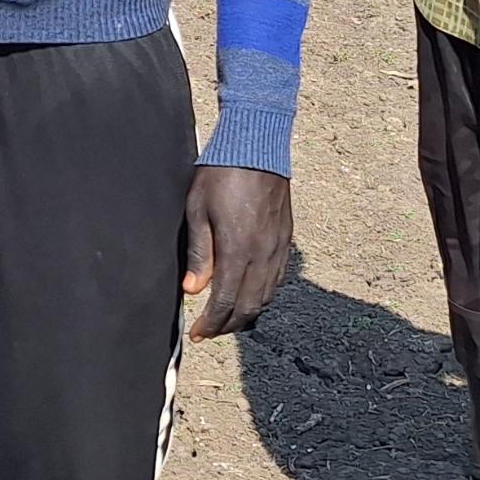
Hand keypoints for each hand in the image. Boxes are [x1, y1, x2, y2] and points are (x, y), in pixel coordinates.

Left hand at [181, 166, 291, 340]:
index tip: (197, 333)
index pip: (226, 302)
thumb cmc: (221, 173)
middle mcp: (263, 254)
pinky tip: (248, 294)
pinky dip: (262, 296)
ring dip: (246, 313)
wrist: (257, 146)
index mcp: (238, 250)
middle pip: (248, 306)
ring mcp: (278, 248)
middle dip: (228, 326)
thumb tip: (194, 290)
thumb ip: (199, 253)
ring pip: (265, 296)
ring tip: (226, 318)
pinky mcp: (286, 239)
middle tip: (209, 331)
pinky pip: (276, 279)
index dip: (211, 323)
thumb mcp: (198, 210)